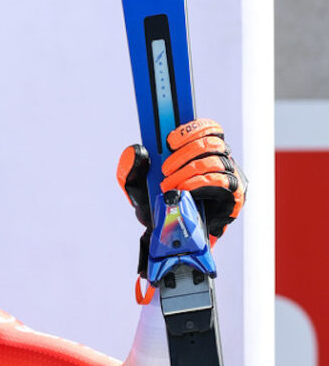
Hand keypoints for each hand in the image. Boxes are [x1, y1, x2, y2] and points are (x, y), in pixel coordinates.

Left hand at [116, 118, 246, 276]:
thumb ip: (131, 168)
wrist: (166, 236)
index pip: (209, 129)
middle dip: (184, 153)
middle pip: (212, 142)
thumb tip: (136, 150)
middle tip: (164, 170)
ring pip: (215, 161)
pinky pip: (222, 181)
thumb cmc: (156, 207)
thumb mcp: (137, 187)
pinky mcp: (234, 196)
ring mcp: (230, 178)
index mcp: (202, 153)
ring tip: (169, 185)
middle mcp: (220, 161)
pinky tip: (185, 190)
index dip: (193, 129)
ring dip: (187, 171)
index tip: (170, 140)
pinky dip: (200, 183)